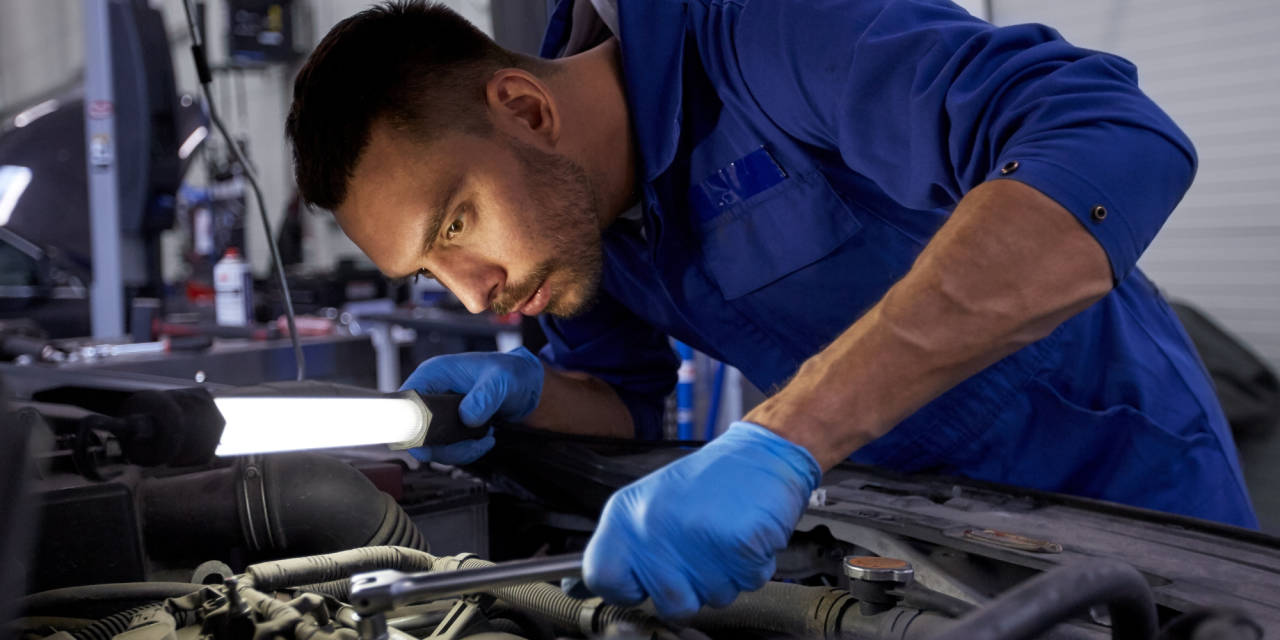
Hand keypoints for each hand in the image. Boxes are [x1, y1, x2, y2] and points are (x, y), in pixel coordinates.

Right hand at [399, 347, 543, 464]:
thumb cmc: (511, 371)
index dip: (410, 427)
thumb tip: (467, 417)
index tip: (429, 446)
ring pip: (432, 445)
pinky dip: (465, 451)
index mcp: (433, 375)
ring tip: (485, 440)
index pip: (406, 404)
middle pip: (416, 431)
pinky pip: (447, 447)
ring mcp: (439, 411)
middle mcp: (431, 393)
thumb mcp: (501, 380)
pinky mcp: (450, 425)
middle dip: (442, 446)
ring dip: (458, 451)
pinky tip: (485, 441)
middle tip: (470, 446)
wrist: (526, 383)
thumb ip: (485, 397)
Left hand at [584, 422, 820, 617]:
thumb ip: (621, 547)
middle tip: (702, 550)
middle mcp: (654, 526)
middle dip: (693, 586)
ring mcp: (695, 537)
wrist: (762, 452)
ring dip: (726, 576)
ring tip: (725, 536)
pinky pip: (748, 583)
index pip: (601, 577)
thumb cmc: (710, 480)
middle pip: (669, 602)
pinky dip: (754, 566)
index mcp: (626, 514)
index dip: (625, 588)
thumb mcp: (650, 504)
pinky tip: (745, 535)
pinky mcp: (737, 544)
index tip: (641, 583)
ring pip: (713, 598)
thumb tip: (581, 586)